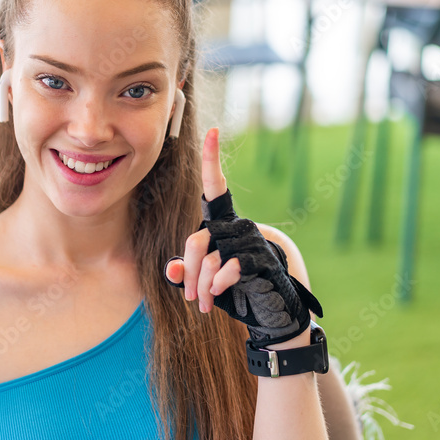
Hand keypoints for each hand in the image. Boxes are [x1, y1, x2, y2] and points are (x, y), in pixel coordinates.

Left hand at [164, 128, 322, 347]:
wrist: (269, 308)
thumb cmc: (233, 289)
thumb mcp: (202, 280)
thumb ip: (185, 273)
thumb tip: (170, 271)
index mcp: (222, 224)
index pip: (215, 187)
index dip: (212, 159)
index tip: (212, 130)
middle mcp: (237, 226)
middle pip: (197, 240)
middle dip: (189, 271)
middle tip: (190, 297)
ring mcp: (250, 241)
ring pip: (210, 257)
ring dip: (202, 284)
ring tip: (203, 303)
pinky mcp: (260, 258)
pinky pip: (230, 266)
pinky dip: (218, 283)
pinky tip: (218, 293)